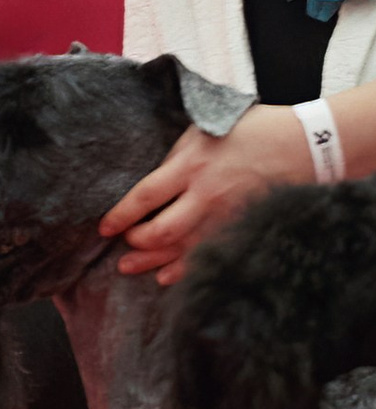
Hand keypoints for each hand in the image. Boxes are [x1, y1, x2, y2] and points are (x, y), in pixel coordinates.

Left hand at [104, 106, 316, 285]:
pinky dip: (187, 269)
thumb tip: (150, 184)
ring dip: (154, 262)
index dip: (121, 215)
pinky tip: (168, 277)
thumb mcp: (200, 133)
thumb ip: (175, 160)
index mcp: (191, 165)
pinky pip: (211, 255)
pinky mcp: (245, 227)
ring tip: (129, 267)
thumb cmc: (249, 131)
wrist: (304, 143)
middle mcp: (207, 195)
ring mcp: (228, 216)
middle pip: (162, 231)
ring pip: (184, 249)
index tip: (104, 228)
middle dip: (137, 243)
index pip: (145, 196)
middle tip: (122, 247)